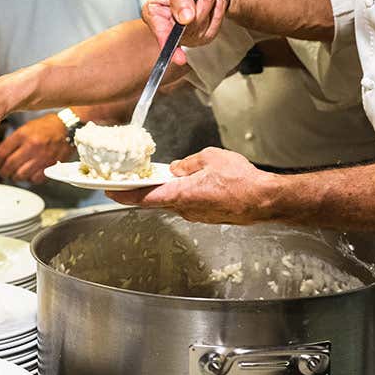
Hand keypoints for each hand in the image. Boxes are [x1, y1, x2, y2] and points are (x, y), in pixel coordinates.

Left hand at [0, 114, 72, 183]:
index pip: (1, 153)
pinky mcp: (51, 166)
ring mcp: (41, 157)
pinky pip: (35, 179)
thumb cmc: (46, 126)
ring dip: (15, 177)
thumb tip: (0, 156)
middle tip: (3, 172)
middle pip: (9, 166)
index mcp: (22, 134)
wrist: (68, 128)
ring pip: (21, 175)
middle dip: (3, 171)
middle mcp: (31, 146)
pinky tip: (29, 174)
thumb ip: (13, 141)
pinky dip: (30, 179)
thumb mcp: (26, 127)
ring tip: (15, 174)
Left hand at [107, 147, 278, 224]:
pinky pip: (188, 204)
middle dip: (142, 190)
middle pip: (155, 200)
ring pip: (173, 202)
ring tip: (160, 177)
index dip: (124, 195)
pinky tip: (186, 183)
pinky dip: (181, 194)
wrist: (265, 201)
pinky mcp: (207, 216)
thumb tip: (177, 169)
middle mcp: (185, 209)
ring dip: (164, 191)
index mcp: (181, 195)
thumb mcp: (210, 158)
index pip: (144, 197)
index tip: (109, 192)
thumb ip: (188, 163)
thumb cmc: (241, 181)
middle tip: (129, 181)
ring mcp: (196, 215)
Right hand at [142, 0, 229, 65]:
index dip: (167, 40)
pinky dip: (218, 14)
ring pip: (199, 31)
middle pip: (184, 31)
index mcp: (154, 10)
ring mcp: (183, 34)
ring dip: (211, 9)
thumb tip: (183, 18)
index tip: (179, 57)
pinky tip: (214, 3)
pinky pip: (212, 30)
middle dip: (200, 11)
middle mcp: (166, 25)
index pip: (158, 30)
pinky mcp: (199, 36)